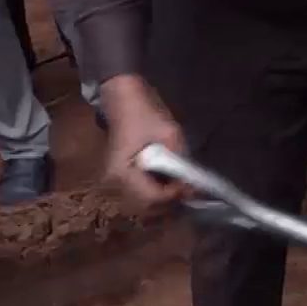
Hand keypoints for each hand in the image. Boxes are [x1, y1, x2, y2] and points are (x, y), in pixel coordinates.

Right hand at [99, 74, 185, 206]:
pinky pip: (139, 195)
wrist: (122, 98)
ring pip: (143, 205)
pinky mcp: (118, 179)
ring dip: (164, 199)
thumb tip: (192, 188)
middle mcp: (113, 183)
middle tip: (188, 187)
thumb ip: (181, 164)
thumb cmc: (145, 113)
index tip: (190, 185)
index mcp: (122, 172)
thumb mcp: (170, 135)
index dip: (174, 195)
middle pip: (147, 208)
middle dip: (170, 201)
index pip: (152, 199)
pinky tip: (168, 182)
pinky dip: (156, 193)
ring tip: (179, 184)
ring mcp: (113, 182)